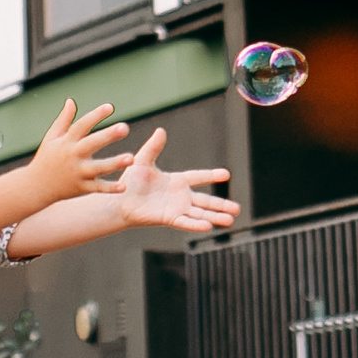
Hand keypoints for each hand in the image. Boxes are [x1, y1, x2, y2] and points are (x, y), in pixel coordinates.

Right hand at [26, 101, 131, 202]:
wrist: (35, 186)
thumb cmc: (46, 158)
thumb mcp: (51, 138)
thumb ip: (64, 120)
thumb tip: (71, 101)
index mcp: (67, 141)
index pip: (82, 125)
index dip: (95, 115)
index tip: (110, 107)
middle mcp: (73, 156)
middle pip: (92, 144)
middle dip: (108, 136)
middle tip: (125, 128)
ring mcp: (78, 172)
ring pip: (98, 167)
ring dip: (114, 163)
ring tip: (131, 158)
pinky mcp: (81, 187)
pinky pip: (97, 188)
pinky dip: (110, 188)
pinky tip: (124, 187)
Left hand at [112, 128, 237, 231]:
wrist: (119, 201)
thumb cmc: (130, 182)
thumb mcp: (143, 161)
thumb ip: (153, 147)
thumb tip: (161, 130)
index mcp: (176, 181)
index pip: (198, 177)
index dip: (212, 175)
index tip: (227, 174)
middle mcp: (180, 197)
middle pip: (205, 201)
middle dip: (221, 205)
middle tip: (238, 208)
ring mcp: (175, 209)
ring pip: (200, 214)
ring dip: (215, 216)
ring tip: (231, 220)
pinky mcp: (168, 218)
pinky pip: (185, 222)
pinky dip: (196, 224)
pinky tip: (209, 226)